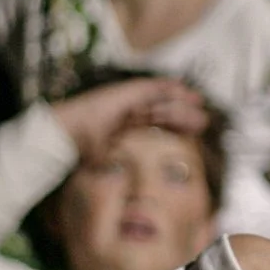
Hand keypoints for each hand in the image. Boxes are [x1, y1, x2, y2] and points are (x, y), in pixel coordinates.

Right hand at [51, 78, 206, 158]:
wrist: (67, 134)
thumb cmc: (81, 148)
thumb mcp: (104, 161)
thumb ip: (113, 167)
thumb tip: (119, 182)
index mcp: (124, 125)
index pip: (154, 124)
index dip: (173, 126)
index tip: (191, 131)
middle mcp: (126, 110)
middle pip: (161, 110)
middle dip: (182, 114)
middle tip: (202, 120)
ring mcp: (125, 99)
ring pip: (159, 98)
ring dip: (179, 98)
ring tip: (198, 101)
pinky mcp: (125, 91)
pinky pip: (152, 87)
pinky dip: (168, 86)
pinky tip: (183, 88)